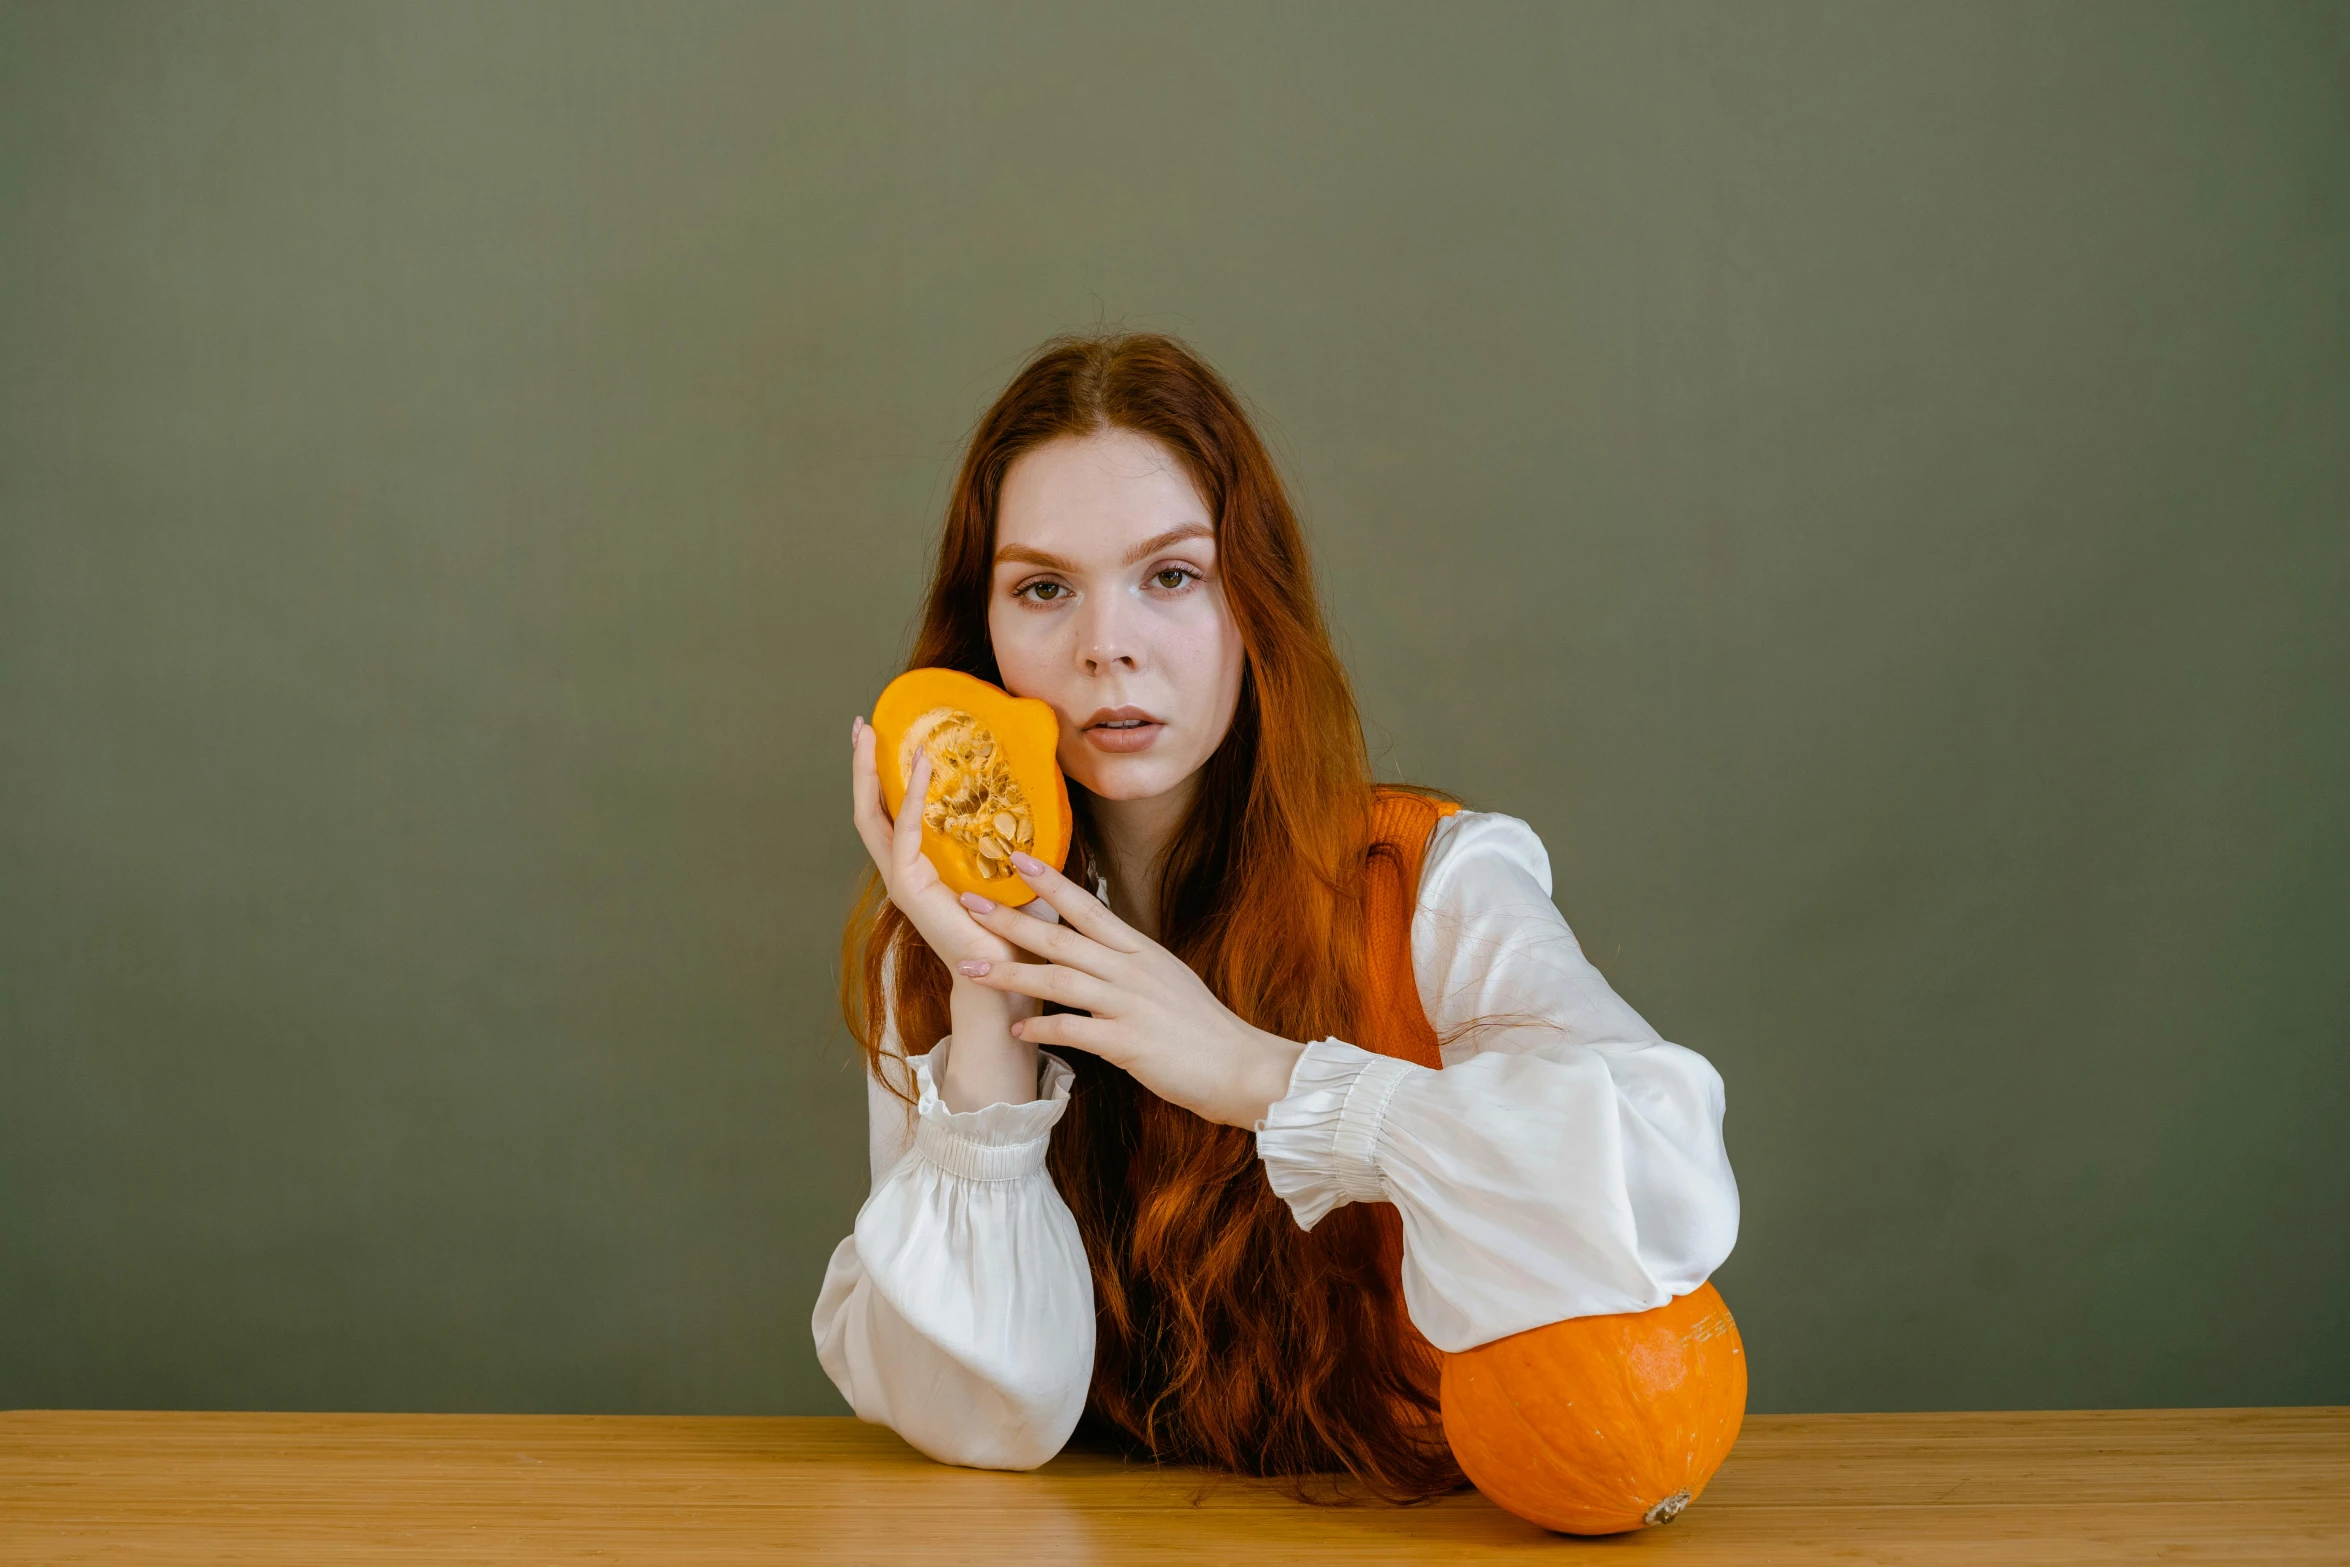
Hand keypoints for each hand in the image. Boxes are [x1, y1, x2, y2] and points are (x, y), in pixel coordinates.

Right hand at [849, 714, 1059, 970]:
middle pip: (869, 810)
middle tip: (860, 726)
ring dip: (869, 773)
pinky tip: (919, 766)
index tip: (884, 739)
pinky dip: (910, 796)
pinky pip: (906, 832)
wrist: (1010, 980)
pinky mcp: (910, 888)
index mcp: (921, 868)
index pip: (891, 815)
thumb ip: (1014, 839)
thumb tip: (1036, 796)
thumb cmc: (1018, 933)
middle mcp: (904, 871)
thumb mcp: (1016, 872)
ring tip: (868, 735)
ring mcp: (902, 880)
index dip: (883, 778)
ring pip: (872, 817)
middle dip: (862, 767)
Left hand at [950, 850, 1309, 1129]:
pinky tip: (1018, 1030)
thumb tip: (1093, 948)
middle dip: (1011, 920)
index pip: (1088, 906)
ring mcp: (1130, 1005)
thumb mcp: (1165, 979)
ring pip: (1060, 980)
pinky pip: (1075, 1031)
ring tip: (971, 970)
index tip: (1016, 857)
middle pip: (1062, 938)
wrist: (1241, 1066)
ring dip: (1012, 974)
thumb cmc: (1200, 1028)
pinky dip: (1043, 1028)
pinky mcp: (1129, 1043)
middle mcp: (1132, 970)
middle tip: (968, 903)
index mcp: (1139, 951)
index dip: (1050, 881)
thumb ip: (1127, 963)